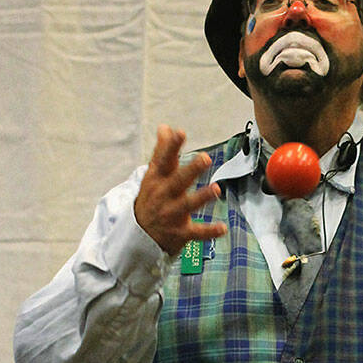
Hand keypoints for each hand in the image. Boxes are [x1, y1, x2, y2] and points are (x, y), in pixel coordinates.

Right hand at [134, 125, 227, 254]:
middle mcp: (164, 196)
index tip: (180, 133)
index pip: (164, 160)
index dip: (171, 146)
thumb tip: (165, 127)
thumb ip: (162, 151)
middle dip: (191, 170)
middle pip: (178, 181)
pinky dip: (210, 232)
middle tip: (205, 158)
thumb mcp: (153, 175)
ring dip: (202, 197)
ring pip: (188, 205)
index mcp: (157, 180)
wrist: (139, 235)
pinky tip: (223, 228)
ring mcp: (172, 215)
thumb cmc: (152, 198)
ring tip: (216, 189)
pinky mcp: (181, 233)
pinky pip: (197, 233)